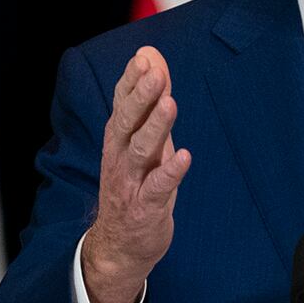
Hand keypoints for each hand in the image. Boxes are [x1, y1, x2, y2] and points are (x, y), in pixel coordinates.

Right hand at [81, 46, 191, 302]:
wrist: (119, 245)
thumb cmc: (135, 185)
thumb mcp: (143, 141)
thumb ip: (149, 102)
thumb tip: (153, 58)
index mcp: (118, 139)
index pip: (121, 103)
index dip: (132, 80)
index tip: (144, 57)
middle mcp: (120, 157)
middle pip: (127, 122)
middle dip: (140, 96)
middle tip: (154, 73)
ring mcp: (131, 182)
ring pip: (141, 151)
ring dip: (155, 127)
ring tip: (169, 104)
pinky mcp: (146, 207)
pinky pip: (158, 187)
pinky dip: (171, 172)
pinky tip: (185, 156)